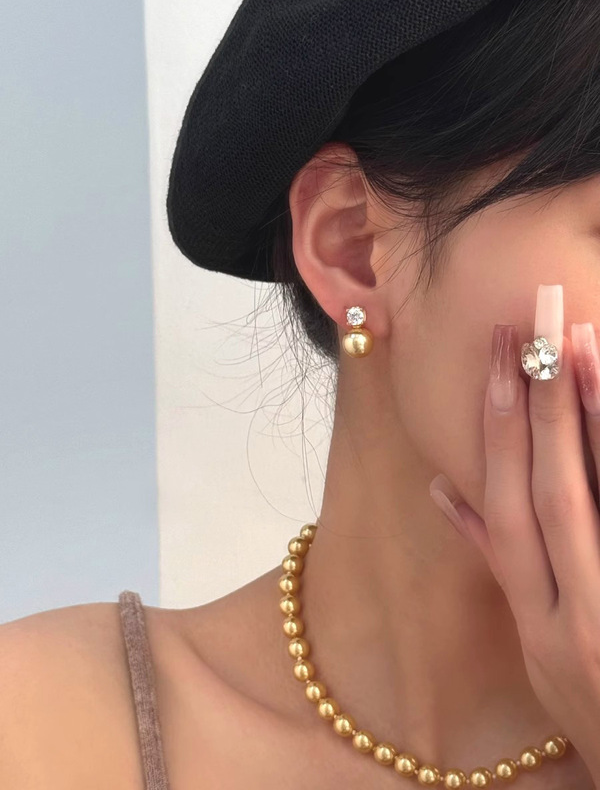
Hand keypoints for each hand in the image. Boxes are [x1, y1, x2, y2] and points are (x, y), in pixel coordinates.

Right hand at [430, 313, 599, 779]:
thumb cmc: (593, 706)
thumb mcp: (536, 643)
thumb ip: (496, 560)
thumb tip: (444, 491)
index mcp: (534, 618)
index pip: (502, 509)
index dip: (496, 430)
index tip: (499, 358)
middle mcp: (570, 614)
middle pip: (544, 496)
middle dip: (537, 407)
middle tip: (537, 325)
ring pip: (588, 506)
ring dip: (585, 425)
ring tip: (584, 346)